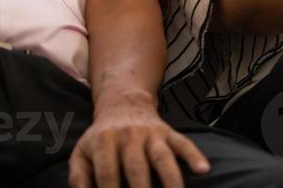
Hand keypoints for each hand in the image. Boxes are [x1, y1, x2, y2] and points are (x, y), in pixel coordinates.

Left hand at [68, 99, 208, 187]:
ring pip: (162, 157)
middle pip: (136, 168)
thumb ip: (79, 178)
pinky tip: (203, 169)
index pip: (107, 173)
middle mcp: (128, 136)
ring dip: (170, 180)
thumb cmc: (100, 137)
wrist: (122, 103)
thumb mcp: (82, 152)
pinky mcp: (168, 132)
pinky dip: (194, 155)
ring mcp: (151, 134)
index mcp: (104, 142)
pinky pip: (183, 143)